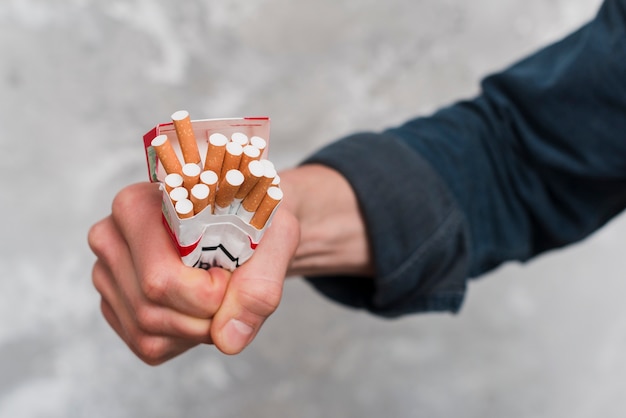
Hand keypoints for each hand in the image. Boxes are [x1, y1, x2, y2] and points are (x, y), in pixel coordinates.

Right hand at [88, 182, 299, 362]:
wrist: (249, 222)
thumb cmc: (257, 220)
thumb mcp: (277, 237)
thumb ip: (260, 284)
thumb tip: (229, 340)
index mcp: (138, 205)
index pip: (160, 279)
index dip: (209, 293)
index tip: (232, 271)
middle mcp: (111, 237)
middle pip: (151, 308)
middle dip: (206, 315)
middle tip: (231, 287)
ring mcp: (107, 273)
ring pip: (148, 331)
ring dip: (199, 328)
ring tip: (220, 294)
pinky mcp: (115, 304)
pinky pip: (148, 344)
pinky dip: (186, 337)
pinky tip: (202, 308)